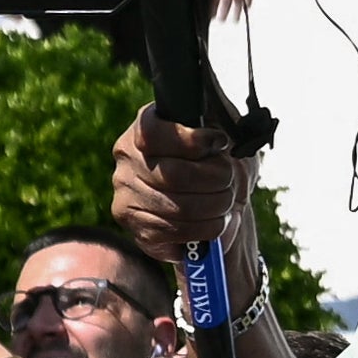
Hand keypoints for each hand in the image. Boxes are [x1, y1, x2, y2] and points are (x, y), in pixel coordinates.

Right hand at [110, 108, 253, 265]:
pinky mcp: (137, 228)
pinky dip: (207, 228)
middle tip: (230, 181)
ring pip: (179, 207)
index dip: (192, 141)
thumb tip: (217, 141)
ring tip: (226, 202)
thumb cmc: (221, 162)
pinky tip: (215, 221)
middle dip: (216, 180)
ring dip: (216, 207)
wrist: (221, 202)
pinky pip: (176, 231)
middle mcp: (128, 159)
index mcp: (145, 126)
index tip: (220, 143)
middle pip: (174, 174)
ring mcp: (127, 195)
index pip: (153, 133)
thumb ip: (220, 126)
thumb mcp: (227, 132)